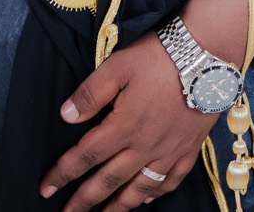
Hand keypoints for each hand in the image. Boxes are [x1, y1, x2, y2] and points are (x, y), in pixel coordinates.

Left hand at [42, 0, 246, 211]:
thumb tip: (65, 116)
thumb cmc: (160, 57)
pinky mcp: (189, 148)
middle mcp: (144, 146)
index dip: (62, 174)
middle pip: (108, 181)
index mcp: (123, 127)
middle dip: (84, 200)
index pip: (85, 157)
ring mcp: (169, 151)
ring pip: (139, 189)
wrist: (208, 56)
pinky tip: (147, 199)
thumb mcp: (118, 66)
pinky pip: (171, 180)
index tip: (45, 189)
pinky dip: (157, 193)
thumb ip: (90, 94)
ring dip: (118, 206)